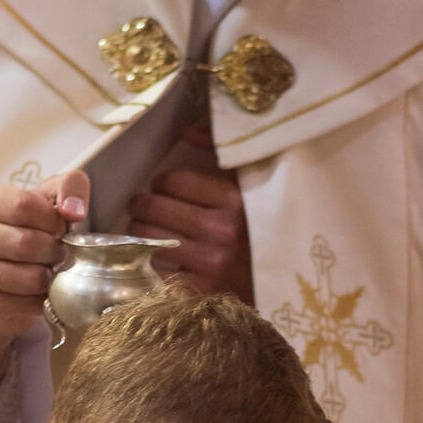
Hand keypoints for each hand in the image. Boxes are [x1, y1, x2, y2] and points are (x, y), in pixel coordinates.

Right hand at [0, 169, 89, 391]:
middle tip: (59, 254)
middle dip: (54, 251)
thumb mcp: (46, 199)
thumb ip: (69, 186)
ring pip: (29, 278)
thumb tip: (74, 211)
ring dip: (50, 278)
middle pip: (26, 243)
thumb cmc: (25, 230)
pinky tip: (40, 292)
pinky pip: (26, 305)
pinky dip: (42, 300)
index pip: (24, 205)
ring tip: (50, 271)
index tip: (60, 229)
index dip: (53, 220)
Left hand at [127, 125, 252, 302]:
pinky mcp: (201, 291)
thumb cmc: (262, 230)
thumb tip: (185, 131)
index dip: (161, 182)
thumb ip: (222, 153)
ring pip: (149, 239)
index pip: (173, 181)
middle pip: (155, 208)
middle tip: (141, 206)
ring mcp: (210, 264)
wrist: (283, 283)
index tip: (161, 187)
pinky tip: (157, 257)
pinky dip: (152, 261)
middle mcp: (221, 231)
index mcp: (233, 200)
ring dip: (139, 232)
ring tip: (142, 228)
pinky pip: (157, 270)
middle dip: (142, 205)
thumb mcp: (251, 188)